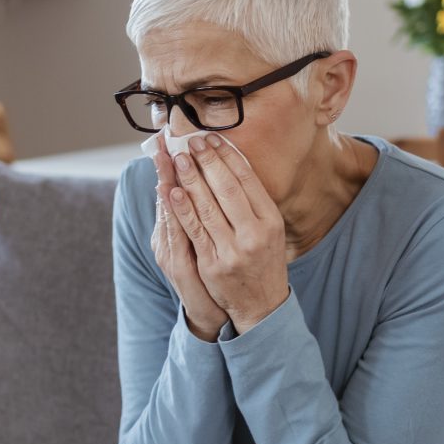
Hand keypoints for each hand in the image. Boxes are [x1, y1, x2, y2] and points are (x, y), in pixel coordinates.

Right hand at [150, 147, 228, 340]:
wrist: (212, 315)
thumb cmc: (209, 276)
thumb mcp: (198, 246)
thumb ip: (194, 218)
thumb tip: (188, 186)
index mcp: (170, 233)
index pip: (168, 191)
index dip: (165, 166)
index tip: (165, 139)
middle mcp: (166, 240)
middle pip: (164, 196)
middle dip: (165, 167)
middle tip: (164, 139)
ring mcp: (170, 252)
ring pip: (166, 211)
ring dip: (165, 181)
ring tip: (164, 155)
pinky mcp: (178, 266)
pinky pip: (175, 233)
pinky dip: (173, 213)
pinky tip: (170, 192)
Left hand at [166, 134, 288, 333]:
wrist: (262, 305)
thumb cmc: (264, 260)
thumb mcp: (270, 229)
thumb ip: (254, 201)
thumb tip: (231, 162)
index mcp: (271, 219)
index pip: (247, 179)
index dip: (228, 156)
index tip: (212, 138)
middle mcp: (255, 233)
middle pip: (227, 188)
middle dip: (207, 161)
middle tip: (192, 142)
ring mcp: (233, 250)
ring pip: (207, 207)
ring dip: (191, 179)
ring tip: (179, 158)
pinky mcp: (213, 264)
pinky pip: (194, 231)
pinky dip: (182, 209)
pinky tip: (172, 191)